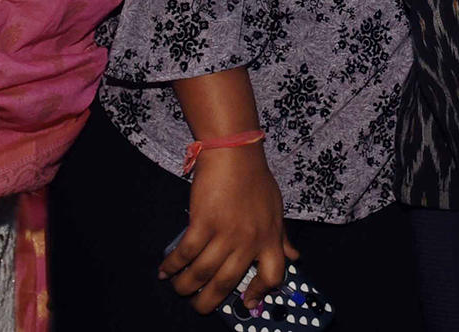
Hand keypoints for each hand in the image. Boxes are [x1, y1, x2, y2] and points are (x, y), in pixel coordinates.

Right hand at [157, 143, 296, 313]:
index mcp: (270, 238)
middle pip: (227, 282)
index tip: (247, 303)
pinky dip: (172, 265)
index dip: (259, 293)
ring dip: (186, 285)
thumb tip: (294, 257)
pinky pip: (185, 254)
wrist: (235, 152)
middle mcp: (249, 240)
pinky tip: (165, 270)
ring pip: (203, 273)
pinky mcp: (203, 222)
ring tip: (179, 288)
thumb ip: (282, 237)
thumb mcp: (275, 209)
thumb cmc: (255, 178)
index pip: (272, 276)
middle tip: (199, 306)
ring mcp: (226, 232)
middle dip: (209, 301)